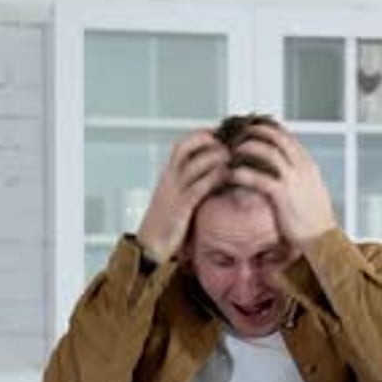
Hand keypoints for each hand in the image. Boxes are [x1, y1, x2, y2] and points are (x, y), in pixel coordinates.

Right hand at [137, 130, 227, 262]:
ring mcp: (174, 192)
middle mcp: (169, 179)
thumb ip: (191, 187)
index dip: (200, 136)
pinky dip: (215, 178)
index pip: (181, 146)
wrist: (150, 247)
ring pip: (194, 163)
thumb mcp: (176, 200)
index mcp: (168, 177)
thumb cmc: (166, 226)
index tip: (219, 134)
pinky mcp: (181, 207)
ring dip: (215, 157)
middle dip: (208, 141)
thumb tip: (212, 180)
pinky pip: (199, 186)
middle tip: (228, 144)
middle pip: (186, 147)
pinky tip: (227, 176)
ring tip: (231, 157)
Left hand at [228, 124, 337, 247]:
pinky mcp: (282, 195)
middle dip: (256, 131)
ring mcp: (293, 180)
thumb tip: (285, 170)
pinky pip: (258, 177)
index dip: (269, 129)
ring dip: (247, 147)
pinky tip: (231, 174)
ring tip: (233, 151)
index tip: (254, 128)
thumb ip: (299, 176)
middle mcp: (302, 167)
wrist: (321, 238)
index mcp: (309, 165)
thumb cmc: (314, 220)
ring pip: (268, 151)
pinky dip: (242, 173)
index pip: (288, 137)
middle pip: (278, 137)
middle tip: (240, 133)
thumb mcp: (311, 190)